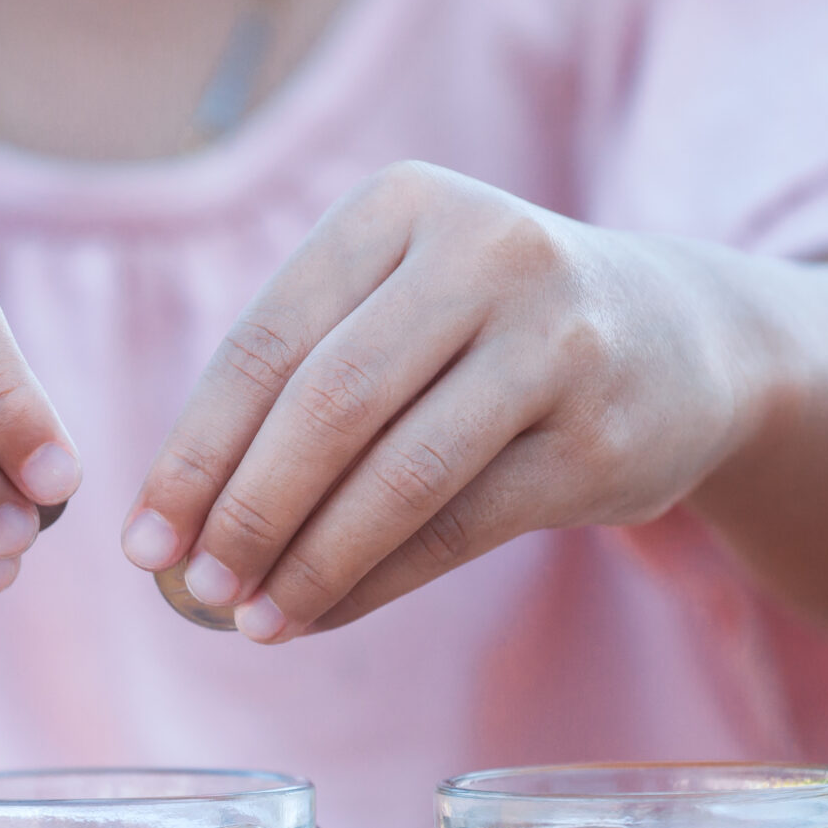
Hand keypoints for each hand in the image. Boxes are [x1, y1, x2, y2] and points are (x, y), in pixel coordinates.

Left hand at [119, 162, 756, 639]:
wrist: (685, 341)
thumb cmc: (489, 334)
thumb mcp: (397, 308)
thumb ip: (294, 388)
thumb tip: (176, 530)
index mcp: (402, 206)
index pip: (268, 342)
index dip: (195, 452)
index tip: (142, 541)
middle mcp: (487, 254)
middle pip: (329, 405)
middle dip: (246, 512)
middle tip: (194, 590)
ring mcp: (555, 344)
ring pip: (398, 476)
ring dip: (309, 563)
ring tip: (252, 620)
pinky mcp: (599, 439)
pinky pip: (458, 529)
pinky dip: (373, 585)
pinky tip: (319, 616)